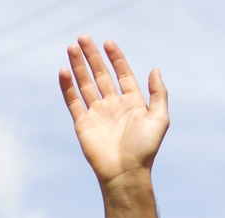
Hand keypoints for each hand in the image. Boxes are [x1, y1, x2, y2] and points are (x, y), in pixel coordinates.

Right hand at [60, 37, 169, 189]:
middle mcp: (114, 106)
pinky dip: (68, 86)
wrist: (125, 173)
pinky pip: (73, 101)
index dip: (116, 58)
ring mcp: (97, 114)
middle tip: (83, 38)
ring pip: (86, 84)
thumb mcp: (159, 119)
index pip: (122, 74)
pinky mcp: (83, 124)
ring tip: (72, 47)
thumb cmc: (145, 149)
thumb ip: (159, 94)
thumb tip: (155, 69)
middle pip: (101, 75)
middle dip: (92, 57)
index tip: (108, 43)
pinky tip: (65, 71)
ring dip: (79, 66)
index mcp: (132, 104)